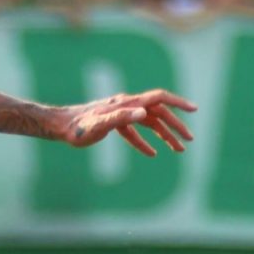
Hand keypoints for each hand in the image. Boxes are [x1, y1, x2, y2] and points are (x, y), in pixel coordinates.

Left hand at [55, 89, 195, 155]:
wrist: (60, 126)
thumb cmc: (78, 126)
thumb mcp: (100, 124)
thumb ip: (121, 117)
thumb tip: (144, 114)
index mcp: (127, 103)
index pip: (159, 99)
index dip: (178, 103)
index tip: (194, 110)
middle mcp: (126, 106)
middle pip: (158, 113)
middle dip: (175, 127)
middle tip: (188, 142)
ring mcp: (120, 114)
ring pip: (149, 123)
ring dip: (164, 136)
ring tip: (178, 150)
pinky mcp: (113, 124)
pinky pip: (133, 133)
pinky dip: (144, 142)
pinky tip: (152, 154)